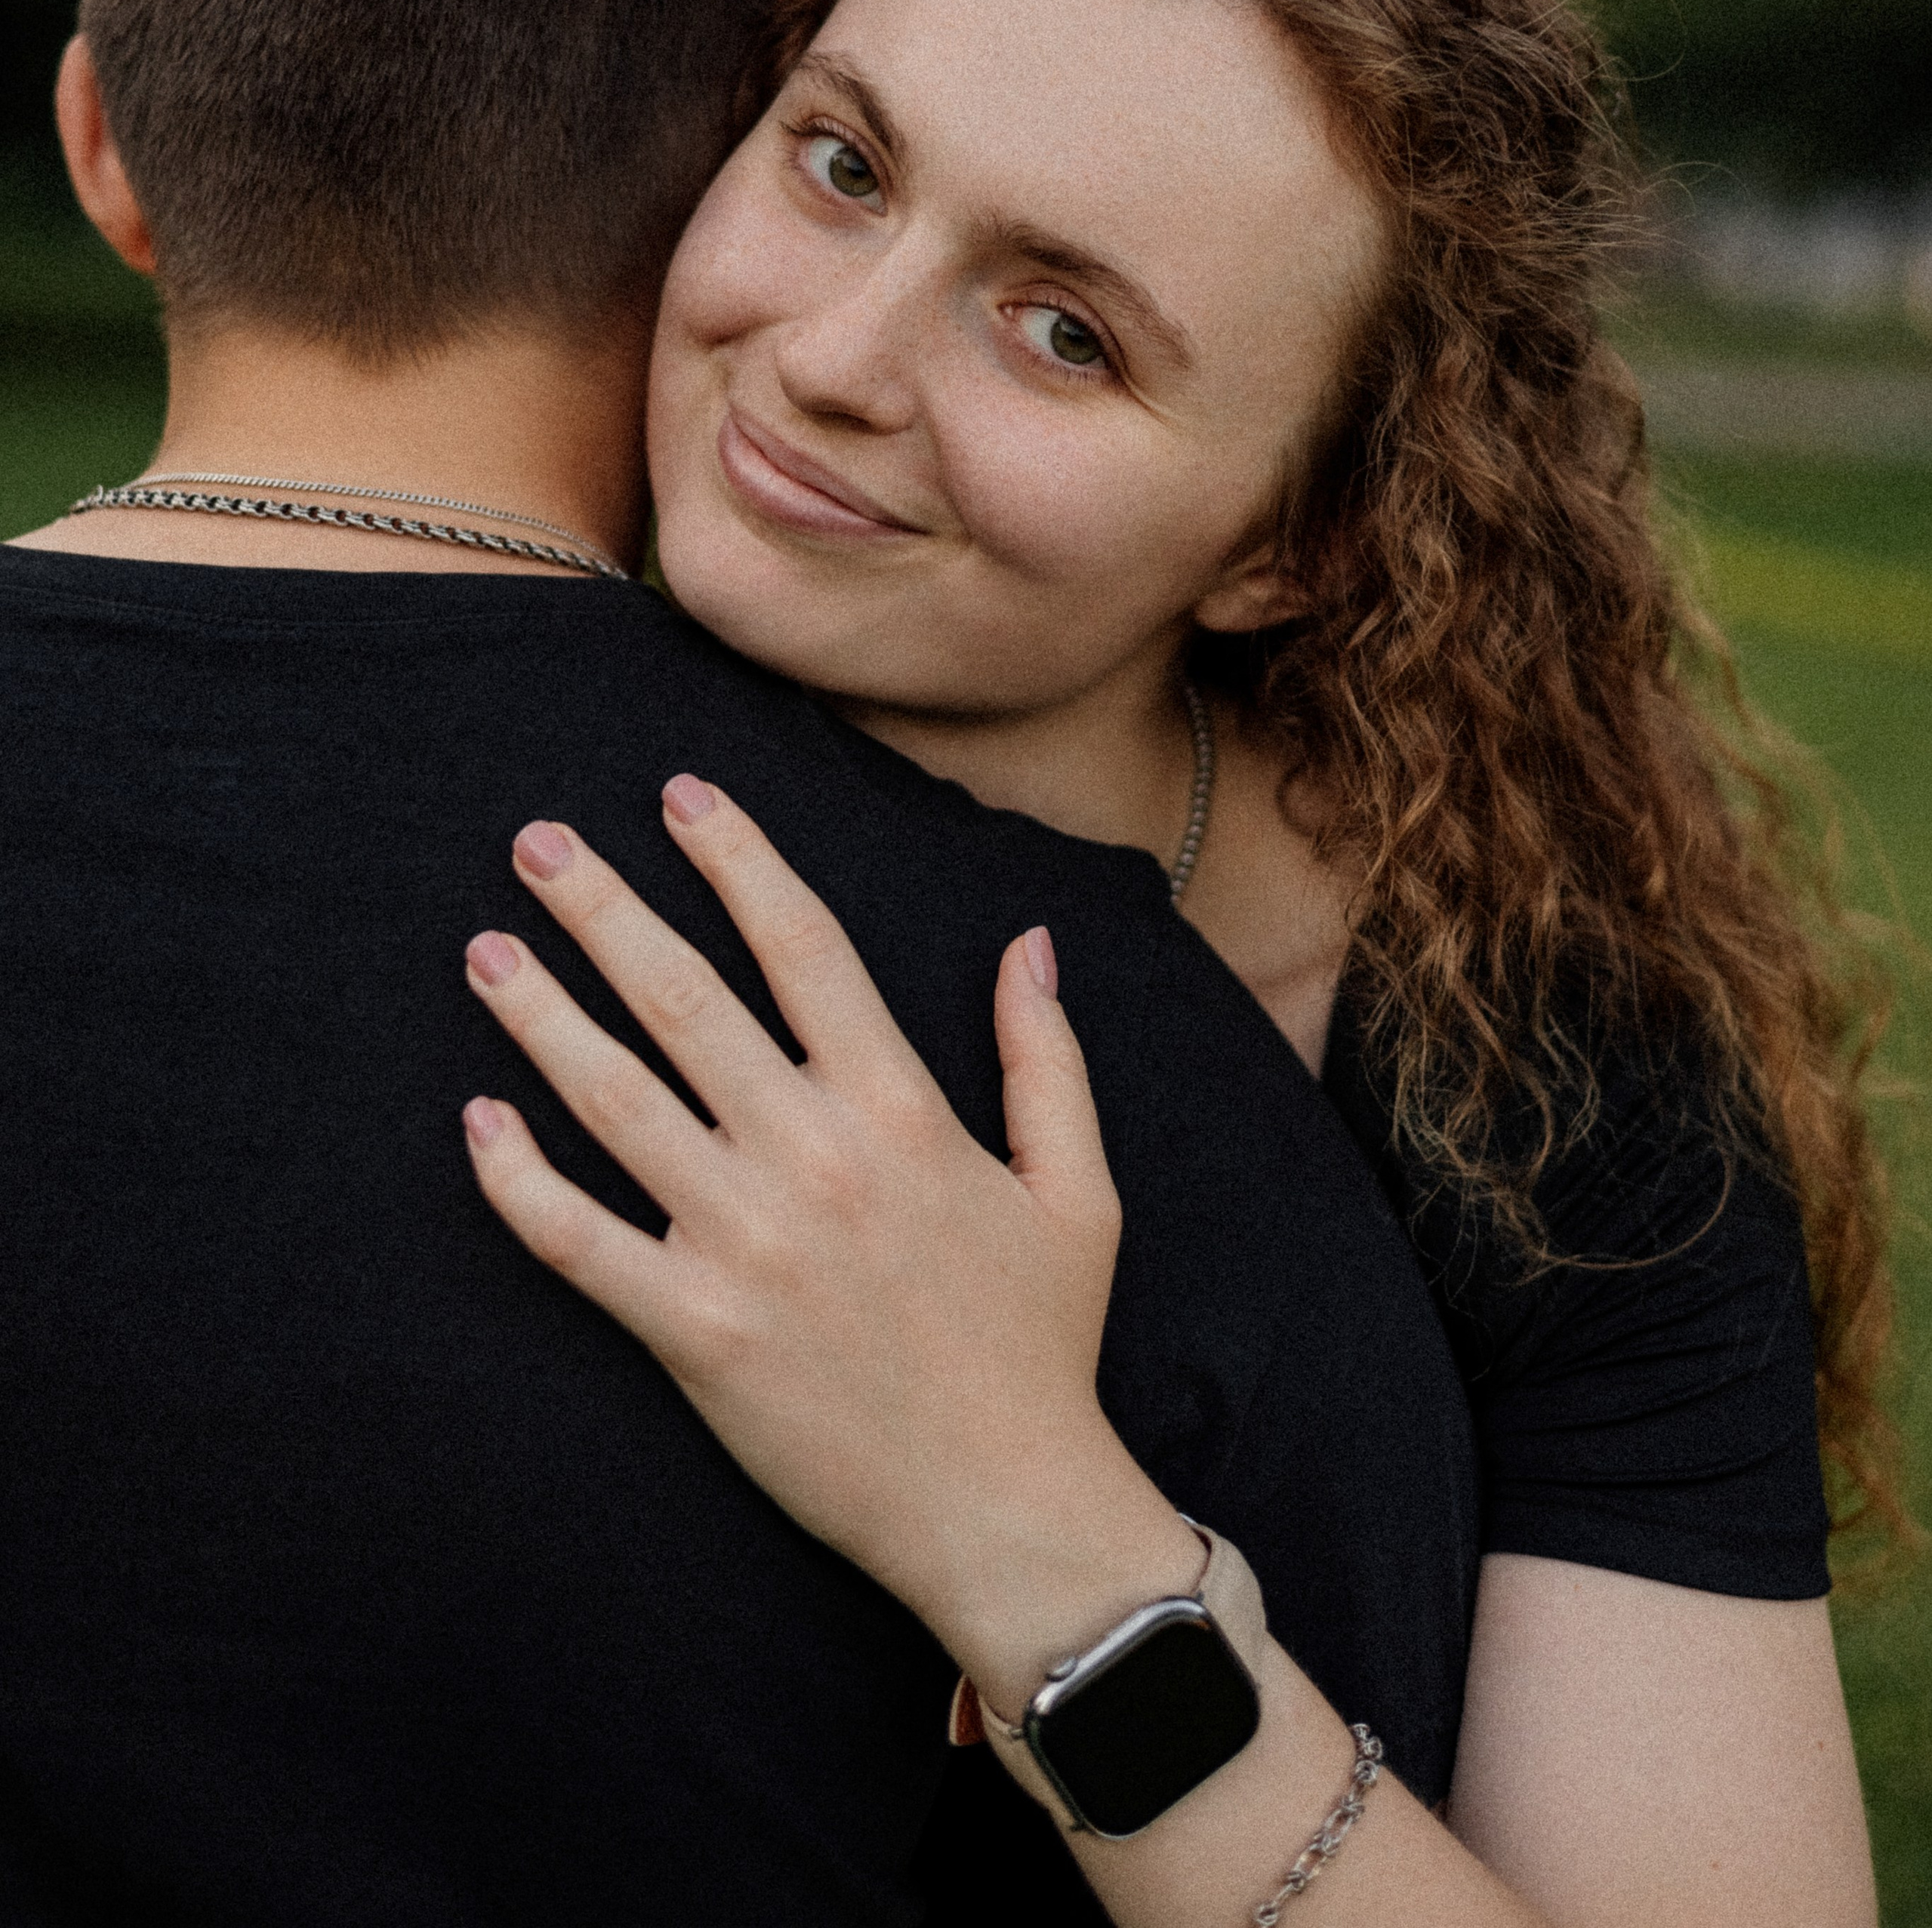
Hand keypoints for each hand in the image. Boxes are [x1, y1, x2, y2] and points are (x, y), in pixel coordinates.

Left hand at [460, 777, 1203, 1708]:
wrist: (1009, 1509)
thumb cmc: (1042, 1348)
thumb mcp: (1079, 1190)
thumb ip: (1044, 1058)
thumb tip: (1029, 943)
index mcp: (900, 1108)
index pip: (801, 943)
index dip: (736, 858)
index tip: (680, 796)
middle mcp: (813, 1155)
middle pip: (684, 996)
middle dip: (602, 906)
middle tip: (535, 841)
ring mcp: (746, 1243)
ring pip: (615, 1100)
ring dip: (541, 1015)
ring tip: (486, 951)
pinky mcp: (696, 1331)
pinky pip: (580, 1242)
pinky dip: (520, 1179)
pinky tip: (478, 1120)